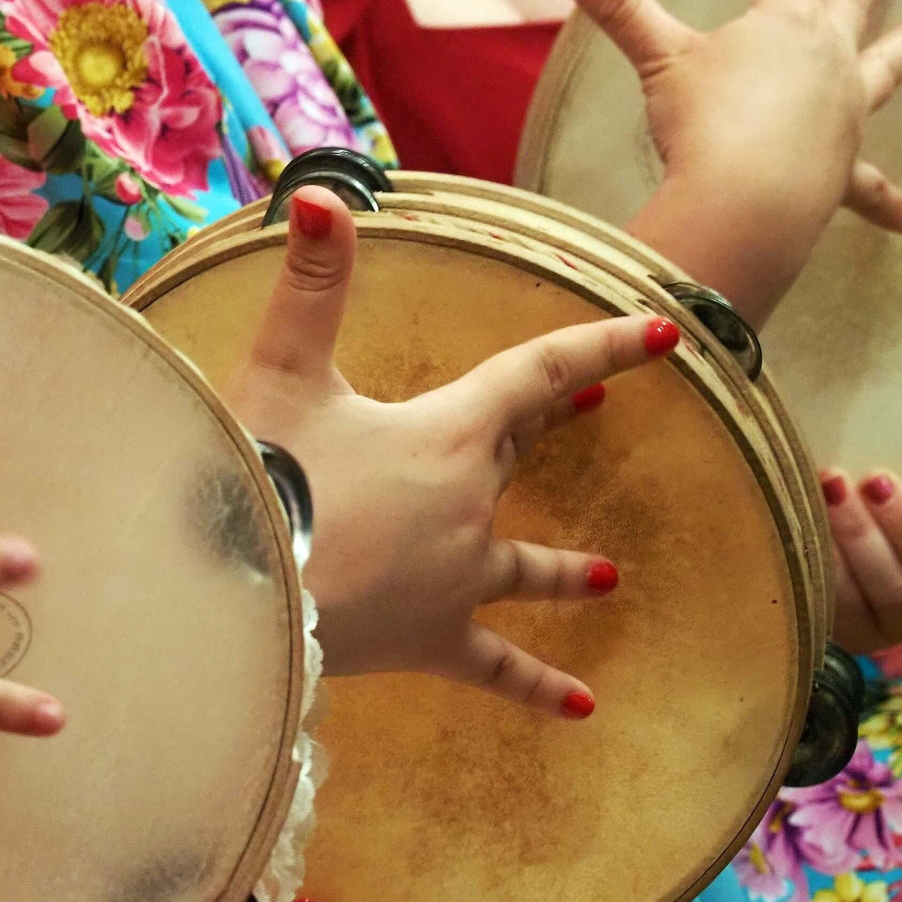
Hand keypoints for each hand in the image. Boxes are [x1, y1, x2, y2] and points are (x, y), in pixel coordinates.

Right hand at [223, 188, 674, 718]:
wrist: (235, 592)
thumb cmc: (259, 472)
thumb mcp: (283, 369)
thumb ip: (310, 282)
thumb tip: (315, 192)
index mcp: (448, 433)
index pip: (539, 373)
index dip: (601, 347)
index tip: (666, 334)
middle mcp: (471, 505)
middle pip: (519, 455)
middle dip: (549, 425)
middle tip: (589, 410)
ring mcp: (458, 580)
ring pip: (527, 568)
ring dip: (566, 570)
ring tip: (611, 578)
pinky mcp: (432, 639)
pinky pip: (497, 666)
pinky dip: (536, 688)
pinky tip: (583, 709)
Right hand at [556, 0, 901, 322]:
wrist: (745, 200)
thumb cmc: (705, 124)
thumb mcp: (658, 59)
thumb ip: (618, 8)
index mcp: (784, 20)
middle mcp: (826, 57)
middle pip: (852, 0)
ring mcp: (843, 112)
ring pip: (888, 68)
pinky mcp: (841, 170)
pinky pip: (873, 189)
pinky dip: (894, 206)